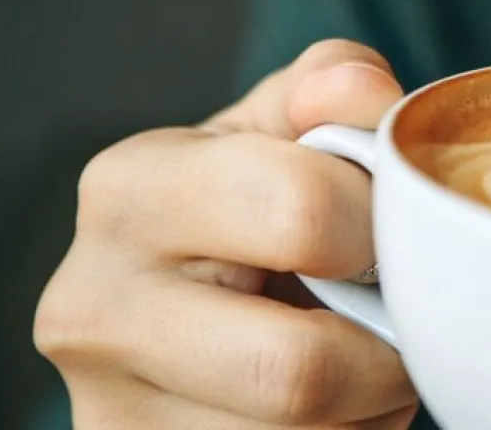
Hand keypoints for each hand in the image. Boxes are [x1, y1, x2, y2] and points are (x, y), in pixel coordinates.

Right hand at [35, 40, 417, 428]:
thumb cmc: (247, 205)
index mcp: (130, 190)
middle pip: (300, 371)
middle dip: (384, 354)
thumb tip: (364, 95)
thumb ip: (326, 92)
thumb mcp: (276, 132)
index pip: (302, 212)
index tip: (392, 233)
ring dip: (367, 411)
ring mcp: (107, 411)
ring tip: (356, 362)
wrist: (175, 308)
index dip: (383, 228)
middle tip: (398, 324)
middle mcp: (92, 307)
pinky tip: (327, 409)